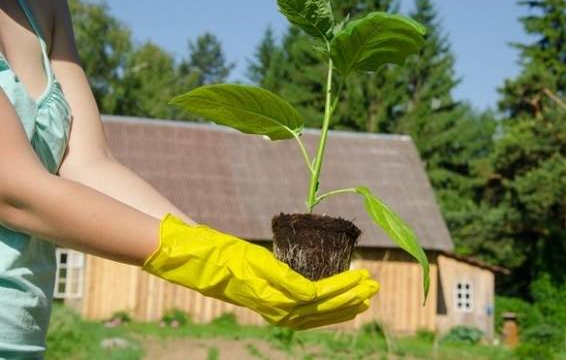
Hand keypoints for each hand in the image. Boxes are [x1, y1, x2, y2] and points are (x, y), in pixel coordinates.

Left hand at [143, 214, 378, 328]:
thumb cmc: (215, 258)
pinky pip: (303, 290)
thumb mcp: (246, 268)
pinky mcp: (264, 282)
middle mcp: (269, 308)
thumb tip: (287, 271)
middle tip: (373, 292)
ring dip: (345, 294)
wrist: (187, 254)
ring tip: (367, 284)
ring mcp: (267, 297)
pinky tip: (345, 276)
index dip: (335, 312)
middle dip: (348, 304)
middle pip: (318, 313)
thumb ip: (268, 274)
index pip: (308, 317)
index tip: (357, 304)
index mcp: (267, 306)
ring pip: (316, 304)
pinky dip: (327, 286)